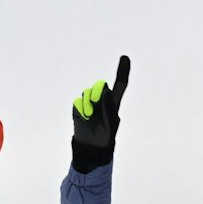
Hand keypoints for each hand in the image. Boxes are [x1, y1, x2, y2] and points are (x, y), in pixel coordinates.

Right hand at [71, 55, 129, 172]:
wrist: (91, 146)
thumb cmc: (106, 136)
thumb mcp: (111, 123)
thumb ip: (109, 107)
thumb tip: (105, 90)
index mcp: (114, 102)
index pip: (120, 84)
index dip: (122, 71)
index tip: (124, 58)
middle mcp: (102, 100)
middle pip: (100, 85)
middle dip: (97, 89)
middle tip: (96, 100)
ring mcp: (90, 103)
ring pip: (87, 92)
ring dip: (88, 103)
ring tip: (90, 116)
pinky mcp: (79, 108)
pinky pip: (78, 101)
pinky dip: (80, 109)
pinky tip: (84, 118)